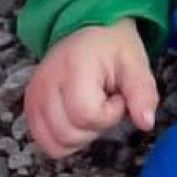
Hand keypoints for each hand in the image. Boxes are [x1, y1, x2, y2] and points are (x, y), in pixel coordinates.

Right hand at [24, 19, 158, 159]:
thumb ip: (143, 93)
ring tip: (90, 108)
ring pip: (56, 144)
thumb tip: (146, 123)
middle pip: (69, 134)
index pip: (86, 116)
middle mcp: (45, 86)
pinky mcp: (30, 108)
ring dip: (80, 135)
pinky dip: (65, 139)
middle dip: (96, 126)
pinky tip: (77, 118)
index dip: (109, 114)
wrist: (87, 32)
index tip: (116, 96)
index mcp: (72, 70)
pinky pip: (45, 142)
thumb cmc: (111, 47)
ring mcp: (33, 98)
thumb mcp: (136, 64)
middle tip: (104, 102)